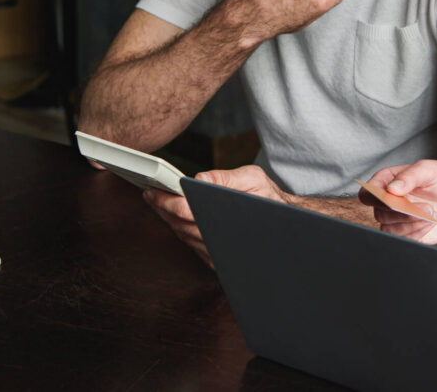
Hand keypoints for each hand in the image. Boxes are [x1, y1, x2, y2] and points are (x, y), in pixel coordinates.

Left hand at [143, 165, 294, 267]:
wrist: (287, 225)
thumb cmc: (270, 200)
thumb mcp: (253, 178)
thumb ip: (225, 178)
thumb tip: (199, 178)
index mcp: (226, 219)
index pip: (186, 212)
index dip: (166, 202)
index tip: (153, 191)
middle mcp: (219, 240)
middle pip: (179, 225)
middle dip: (161, 208)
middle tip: (149, 193)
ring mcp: (216, 253)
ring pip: (182, 236)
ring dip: (167, 220)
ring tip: (156, 202)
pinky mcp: (216, 258)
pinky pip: (190, 244)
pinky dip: (178, 229)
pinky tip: (171, 217)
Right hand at [361, 160, 436, 244]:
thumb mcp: (430, 170)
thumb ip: (410, 176)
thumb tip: (391, 189)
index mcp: (388, 181)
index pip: (368, 192)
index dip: (375, 197)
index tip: (394, 196)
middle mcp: (389, 201)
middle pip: (379, 212)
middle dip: (402, 212)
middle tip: (424, 207)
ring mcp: (396, 219)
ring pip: (389, 229)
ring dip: (412, 223)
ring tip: (432, 212)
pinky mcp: (407, 234)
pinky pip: (403, 240)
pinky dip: (418, 232)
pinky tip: (431, 222)